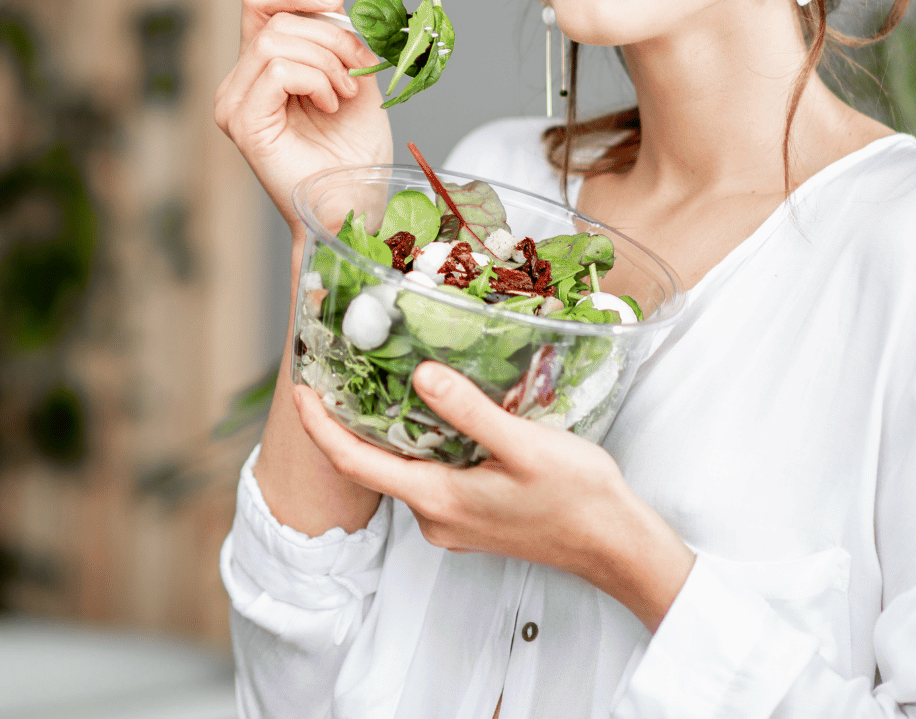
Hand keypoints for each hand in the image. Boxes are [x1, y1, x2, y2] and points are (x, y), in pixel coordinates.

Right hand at [215, 0, 392, 225]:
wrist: (355, 204)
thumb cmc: (354, 153)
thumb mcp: (354, 73)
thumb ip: (334, 31)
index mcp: (261, 68)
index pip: (259, 2)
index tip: (336, 2)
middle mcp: (239, 83)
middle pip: (275, 19)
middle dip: (330, 36)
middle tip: (359, 69)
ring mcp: (235, 103)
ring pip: (275, 41)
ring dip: (327, 61)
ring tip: (345, 93)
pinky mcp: (243, 123)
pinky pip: (277, 70)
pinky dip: (316, 79)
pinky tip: (330, 105)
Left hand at [293, 361, 695, 630]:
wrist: (614, 545)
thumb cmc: (576, 497)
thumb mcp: (523, 445)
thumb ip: (468, 412)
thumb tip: (420, 377)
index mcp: (437, 500)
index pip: (354, 464)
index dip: (320, 427)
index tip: (300, 389)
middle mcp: (434, 517)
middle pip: (372, 466)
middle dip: (348, 421)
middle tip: (337, 369)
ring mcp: (452, 520)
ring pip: (403, 469)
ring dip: (387, 429)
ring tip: (380, 379)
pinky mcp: (472, 516)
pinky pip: (430, 475)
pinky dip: (420, 442)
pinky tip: (434, 411)